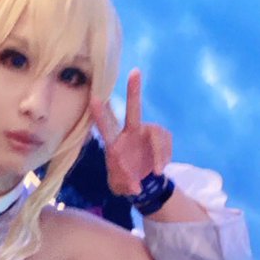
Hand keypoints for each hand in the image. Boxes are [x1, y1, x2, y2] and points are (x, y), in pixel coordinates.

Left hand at [90, 69, 171, 196]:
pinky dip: (165, 157)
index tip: (93, 99)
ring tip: (158, 171)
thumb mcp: (120, 187)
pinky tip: (159, 168)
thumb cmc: (125, 180)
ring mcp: (146, 132)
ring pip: (157, 134)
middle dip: (134, 91)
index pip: (105, 127)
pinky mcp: (160, 136)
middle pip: (133, 110)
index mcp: (114, 143)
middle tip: (135, 72)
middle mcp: (130, 132)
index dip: (100, 114)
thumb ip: (125, 186)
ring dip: (160, 153)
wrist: (142, 181)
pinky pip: (166, 144)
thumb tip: (135, 188)